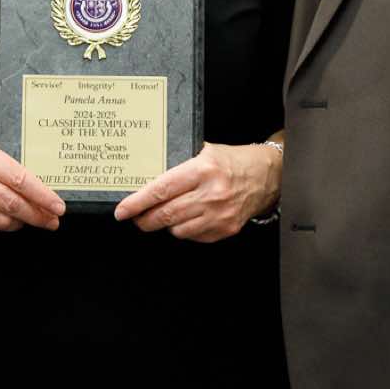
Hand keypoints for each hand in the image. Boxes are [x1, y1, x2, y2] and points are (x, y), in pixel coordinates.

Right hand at [0, 141, 64, 233]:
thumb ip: (9, 170)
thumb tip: (42, 195)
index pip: (20, 180)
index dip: (42, 196)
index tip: (57, 207)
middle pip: (12, 204)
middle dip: (37, 215)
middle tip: (51, 221)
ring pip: (1, 221)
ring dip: (17, 222)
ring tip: (23, 217)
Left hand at [112, 141, 278, 240]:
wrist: (267, 176)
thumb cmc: (233, 161)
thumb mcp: (205, 152)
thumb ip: (180, 163)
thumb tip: (147, 176)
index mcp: (203, 170)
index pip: (161, 190)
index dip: (138, 203)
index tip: (122, 211)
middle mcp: (211, 194)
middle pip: (166, 214)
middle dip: (145, 219)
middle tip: (135, 218)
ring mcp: (219, 214)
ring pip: (178, 229)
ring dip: (166, 225)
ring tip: (164, 215)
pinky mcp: (226, 229)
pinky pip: (194, 236)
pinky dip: (186, 230)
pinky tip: (188, 218)